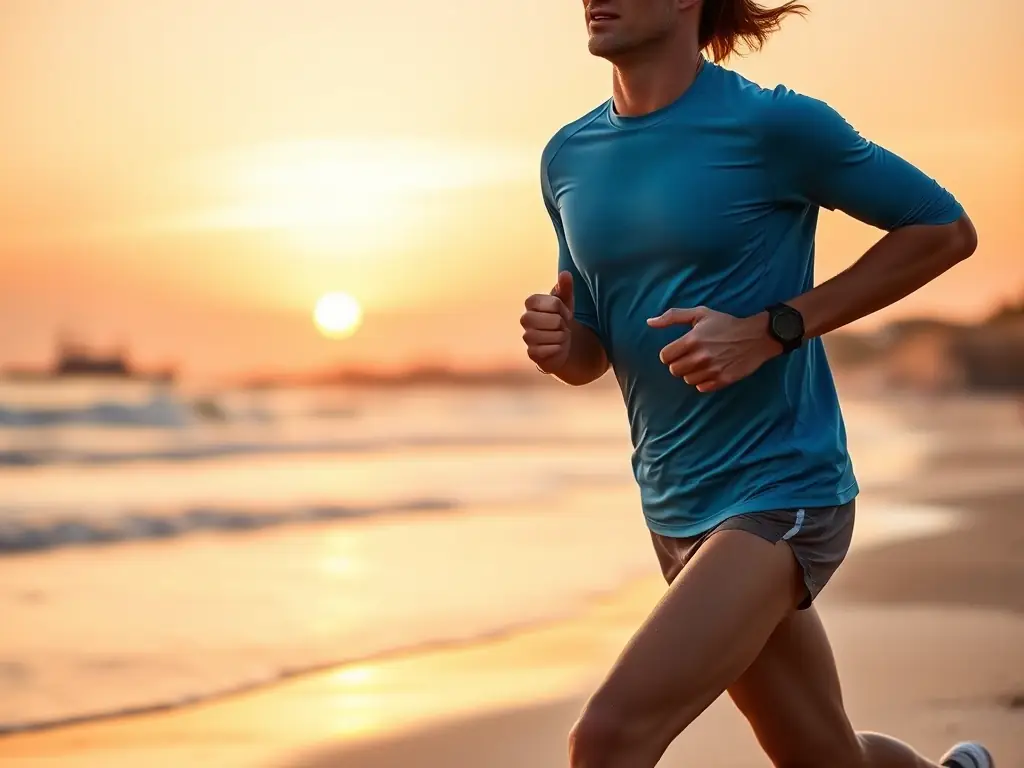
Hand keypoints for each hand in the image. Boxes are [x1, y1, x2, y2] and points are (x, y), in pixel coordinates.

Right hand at [521, 271, 573, 371]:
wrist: (560, 344)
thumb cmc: (561, 319)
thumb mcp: (565, 302)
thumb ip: (565, 287)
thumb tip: (565, 273)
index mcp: (531, 303)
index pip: (555, 303)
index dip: (563, 309)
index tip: (562, 312)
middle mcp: (525, 319)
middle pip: (555, 320)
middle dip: (563, 324)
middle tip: (560, 326)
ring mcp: (527, 337)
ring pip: (555, 336)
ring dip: (562, 337)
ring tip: (558, 336)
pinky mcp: (531, 353)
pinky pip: (552, 349)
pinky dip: (559, 348)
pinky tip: (555, 347)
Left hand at [646, 306, 780, 392]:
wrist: (756, 337)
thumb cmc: (725, 324)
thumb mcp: (700, 313)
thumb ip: (672, 317)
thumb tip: (649, 322)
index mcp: (692, 340)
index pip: (665, 356)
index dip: (669, 353)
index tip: (678, 350)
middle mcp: (700, 356)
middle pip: (674, 370)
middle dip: (679, 364)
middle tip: (690, 356)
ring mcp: (712, 370)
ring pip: (687, 380)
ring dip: (691, 372)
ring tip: (702, 362)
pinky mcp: (722, 380)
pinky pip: (701, 387)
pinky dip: (703, 381)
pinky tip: (710, 370)